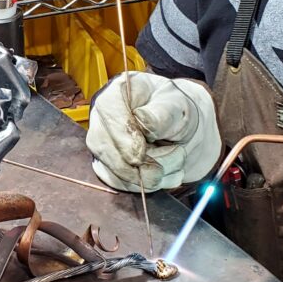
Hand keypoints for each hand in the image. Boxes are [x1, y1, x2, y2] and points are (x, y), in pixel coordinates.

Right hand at [86, 72, 221, 191]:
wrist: (181, 129)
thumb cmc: (176, 110)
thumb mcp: (177, 104)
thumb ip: (162, 113)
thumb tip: (142, 122)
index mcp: (115, 95)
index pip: (108, 115)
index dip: (124, 137)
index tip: (143, 153)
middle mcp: (101, 121)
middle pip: (106, 150)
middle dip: (145, 163)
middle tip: (178, 155)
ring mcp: (103, 147)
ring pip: (117, 174)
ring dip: (154, 175)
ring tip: (178, 158)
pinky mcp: (110, 169)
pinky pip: (124, 186)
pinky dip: (151, 185)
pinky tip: (169, 172)